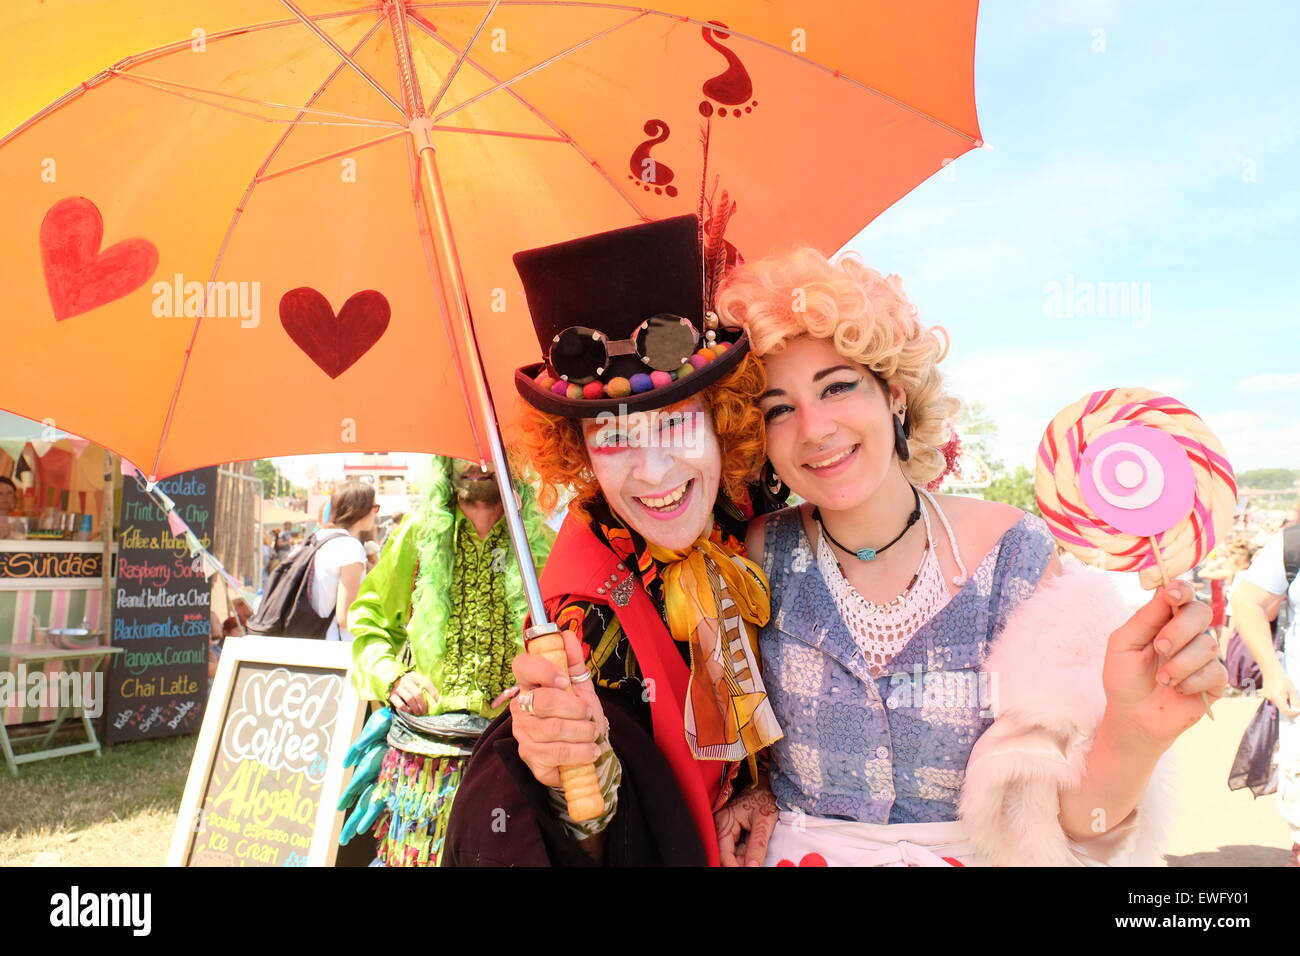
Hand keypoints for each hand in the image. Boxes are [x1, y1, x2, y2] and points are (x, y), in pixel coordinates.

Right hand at [388, 672, 438, 714]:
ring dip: (416, 708)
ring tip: (419, 713)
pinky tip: (410, 712)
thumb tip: (438, 699)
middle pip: (417, 693)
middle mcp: (406, 681)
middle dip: (423, 704)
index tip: (437, 701)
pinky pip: (400, 705)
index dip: (433, 692)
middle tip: (426, 711)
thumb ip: (425, 687)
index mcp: (414, 676)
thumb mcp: (416, 681)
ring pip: (409, 699)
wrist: (391, 681)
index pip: (426, 682)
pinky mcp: (392, 696)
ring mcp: (398, 688)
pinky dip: (406, 710)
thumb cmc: (408, 683)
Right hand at [509, 629, 606, 788]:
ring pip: (553, 729)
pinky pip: (556, 753)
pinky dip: (580, 752)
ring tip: (592, 734)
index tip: (565, 682)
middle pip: (543, 700)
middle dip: (575, 708)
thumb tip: (566, 635)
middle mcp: (521, 708)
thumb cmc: (578, 717)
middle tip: (588, 714)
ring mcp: (523, 735)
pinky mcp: (531, 759)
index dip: (543, 669)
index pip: (522, 665)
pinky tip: (590, 750)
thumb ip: (573, 662)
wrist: (585, 753)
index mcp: (530, 685)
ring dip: (582, 732)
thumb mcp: (580, 687)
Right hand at [715, 784, 777, 866]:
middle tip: (755, 866)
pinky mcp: (732, 828)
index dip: (734, 866)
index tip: (748, 872)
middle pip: (726, 854)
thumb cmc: (765, 797)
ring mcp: (725, 826)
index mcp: (724, 822)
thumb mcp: (764, 822)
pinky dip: (744, 852)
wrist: (767, 783)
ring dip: (742, 858)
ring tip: (756, 859)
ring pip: (731, 851)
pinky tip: (753, 854)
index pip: (724, 854)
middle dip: (739, 863)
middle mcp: (721, 825)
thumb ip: (757, 846)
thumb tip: (752, 867)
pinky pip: (735, 845)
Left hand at [1102, 579, 1226, 749]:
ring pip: (1207, 645)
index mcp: (1164, 620)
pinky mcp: (1216, 680)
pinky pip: (1214, 671)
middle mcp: (1188, 633)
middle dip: (1179, 630)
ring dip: (1179, 664)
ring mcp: (1203, 656)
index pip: (1182, 594)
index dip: (1181, 590)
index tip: (1172, 595)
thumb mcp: (1123, 645)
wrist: (1133, 717)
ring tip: (1162, 679)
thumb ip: (1144, 618)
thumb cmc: (1124, 678)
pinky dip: (1191, 681)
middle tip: (1159, 648)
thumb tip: (1164, 590)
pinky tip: (1177, 689)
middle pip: (1200, 612)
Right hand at [1261, 669, 1299, 718]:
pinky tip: (1281, 691)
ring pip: (1279, 704)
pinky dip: (1280, 699)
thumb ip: (1295, 701)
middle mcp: (1271, 699)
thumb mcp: (1292, 690)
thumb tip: (1297, 710)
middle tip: (1294, 701)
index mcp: (1277, 698)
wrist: (1271, 671)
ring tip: (1287, 692)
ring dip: (1285, 702)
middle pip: (1282, 708)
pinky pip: (1275, 700)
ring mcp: (1267, 697)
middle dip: (1289, 707)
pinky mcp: (1266, 695)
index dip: (1293, 713)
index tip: (1298, 712)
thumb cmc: (1282, 678)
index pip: (1285, 711)